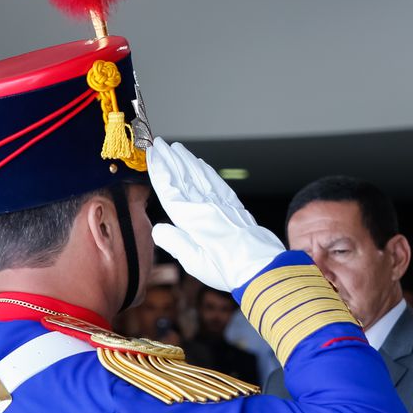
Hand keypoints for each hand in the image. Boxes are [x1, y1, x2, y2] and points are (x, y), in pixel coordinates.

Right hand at [147, 137, 282, 292]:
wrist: (262, 268)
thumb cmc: (228, 269)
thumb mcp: (194, 262)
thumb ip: (175, 243)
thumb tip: (158, 229)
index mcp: (193, 219)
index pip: (170, 189)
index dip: (159, 170)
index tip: (151, 154)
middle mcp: (208, 206)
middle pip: (184, 177)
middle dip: (170, 159)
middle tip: (160, 143)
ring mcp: (223, 204)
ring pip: (201, 176)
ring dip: (187, 160)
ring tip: (178, 148)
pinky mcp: (235, 207)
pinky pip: (218, 183)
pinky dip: (208, 171)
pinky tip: (202, 164)